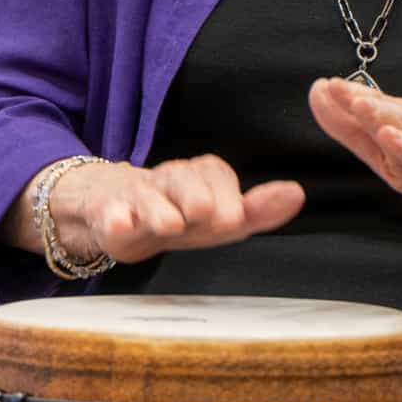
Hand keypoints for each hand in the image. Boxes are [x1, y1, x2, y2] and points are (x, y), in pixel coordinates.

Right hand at [37, 154, 304, 264]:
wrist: (110, 210)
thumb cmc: (175, 215)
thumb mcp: (216, 220)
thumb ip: (257, 211)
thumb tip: (298, 194)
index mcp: (199, 177)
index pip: (216, 176)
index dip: (226, 197)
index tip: (234, 218)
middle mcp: (170, 180)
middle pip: (184, 181)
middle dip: (196, 197)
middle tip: (204, 215)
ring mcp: (135, 194)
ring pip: (148, 196)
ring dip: (159, 209)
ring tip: (169, 223)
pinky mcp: (104, 210)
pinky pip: (107, 211)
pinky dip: (114, 217)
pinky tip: (120, 224)